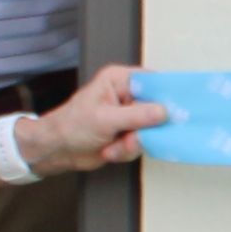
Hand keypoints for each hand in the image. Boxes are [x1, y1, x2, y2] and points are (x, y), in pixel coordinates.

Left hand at [21, 68, 161, 174]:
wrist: (57, 151)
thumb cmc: (72, 126)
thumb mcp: (105, 119)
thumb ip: (136, 116)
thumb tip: (164, 112)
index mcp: (120, 80)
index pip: (153, 82)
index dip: (166, 96)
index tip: (173, 113)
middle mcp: (128, 95)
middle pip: (157, 109)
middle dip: (145, 129)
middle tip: (131, 138)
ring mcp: (130, 116)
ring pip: (151, 130)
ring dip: (133, 143)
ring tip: (113, 146)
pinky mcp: (130, 133)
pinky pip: (143, 144)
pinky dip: (127, 151)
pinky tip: (110, 150)